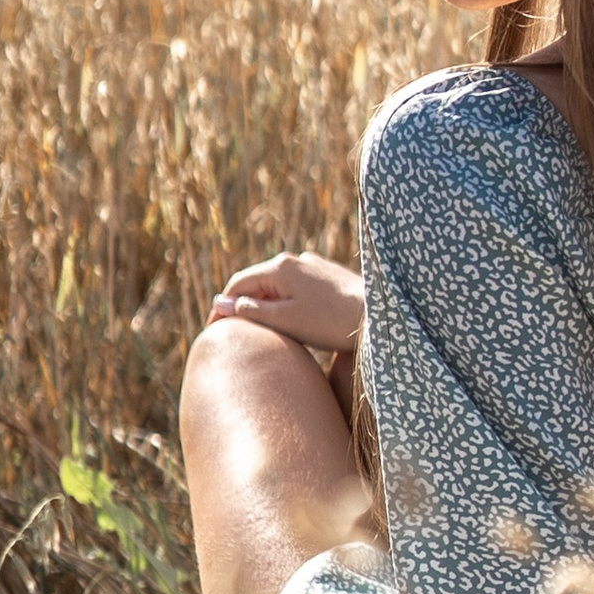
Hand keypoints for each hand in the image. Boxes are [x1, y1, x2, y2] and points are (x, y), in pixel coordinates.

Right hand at [206, 249, 363, 356]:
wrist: (380, 315)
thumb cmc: (330, 322)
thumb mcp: (284, 320)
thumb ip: (250, 311)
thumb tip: (219, 304)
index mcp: (280, 267)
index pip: (238, 284)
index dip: (222, 307)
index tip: (214, 331)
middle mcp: (296, 260)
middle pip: (258, 283)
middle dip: (243, 306)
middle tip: (234, 333)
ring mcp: (314, 266)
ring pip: (279, 286)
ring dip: (266, 305)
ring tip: (263, 331)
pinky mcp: (330, 276)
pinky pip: (298, 288)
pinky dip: (287, 303)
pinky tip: (293, 322)